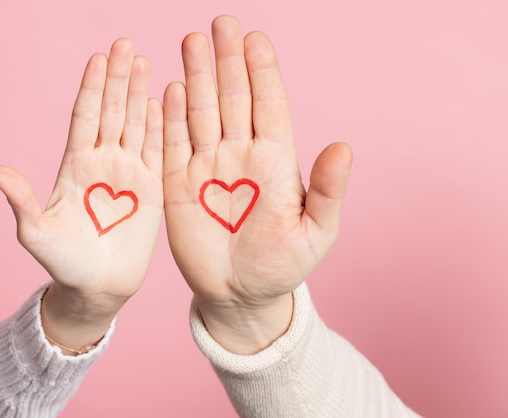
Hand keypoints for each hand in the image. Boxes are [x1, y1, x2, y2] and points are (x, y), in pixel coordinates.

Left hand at [0, 39, 162, 350]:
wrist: (97, 288)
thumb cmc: (63, 263)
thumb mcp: (36, 233)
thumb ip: (22, 201)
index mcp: (76, 166)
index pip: (86, 117)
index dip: (92, 88)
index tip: (98, 57)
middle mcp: (104, 163)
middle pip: (113, 112)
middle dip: (118, 79)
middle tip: (125, 45)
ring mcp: (130, 175)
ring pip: (137, 125)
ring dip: (140, 94)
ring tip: (145, 62)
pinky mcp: (153, 191)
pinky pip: (158, 153)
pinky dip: (163, 128)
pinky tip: (166, 102)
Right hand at [163, 16, 351, 353]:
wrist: (241, 295)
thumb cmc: (282, 266)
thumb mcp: (315, 233)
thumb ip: (327, 190)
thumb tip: (343, 147)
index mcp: (275, 161)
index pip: (268, 104)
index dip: (262, 71)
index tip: (255, 38)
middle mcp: (240, 155)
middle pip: (233, 98)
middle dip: (226, 60)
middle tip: (221, 24)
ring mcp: (207, 168)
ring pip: (201, 112)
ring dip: (196, 78)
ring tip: (192, 41)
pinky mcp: (178, 186)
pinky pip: (173, 145)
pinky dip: (171, 118)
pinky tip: (170, 89)